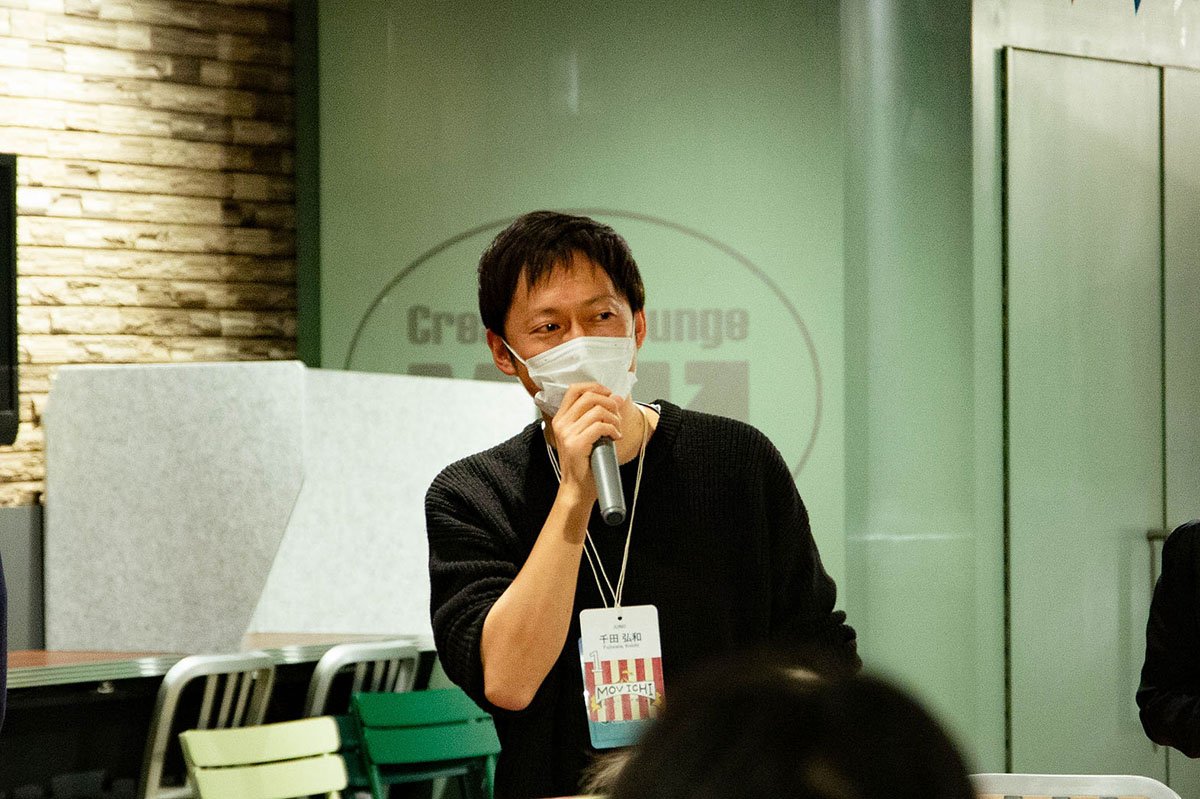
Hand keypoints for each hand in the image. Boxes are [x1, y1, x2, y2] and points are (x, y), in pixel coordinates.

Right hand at [548, 382, 621, 504]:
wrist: (576, 488)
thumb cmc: (583, 463)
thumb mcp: (585, 434)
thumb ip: (595, 416)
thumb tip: (616, 397)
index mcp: (560, 419)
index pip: (575, 389)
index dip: (595, 387)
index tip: (609, 394)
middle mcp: (561, 424)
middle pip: (589, 397)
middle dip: (609, 403)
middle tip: (617, 415)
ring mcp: (567, 434)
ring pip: (598, 411)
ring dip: (614, 418)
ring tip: (616, 429)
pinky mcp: (576, 444)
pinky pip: (601, 426)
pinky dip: (613, 430)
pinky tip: (615, 437)